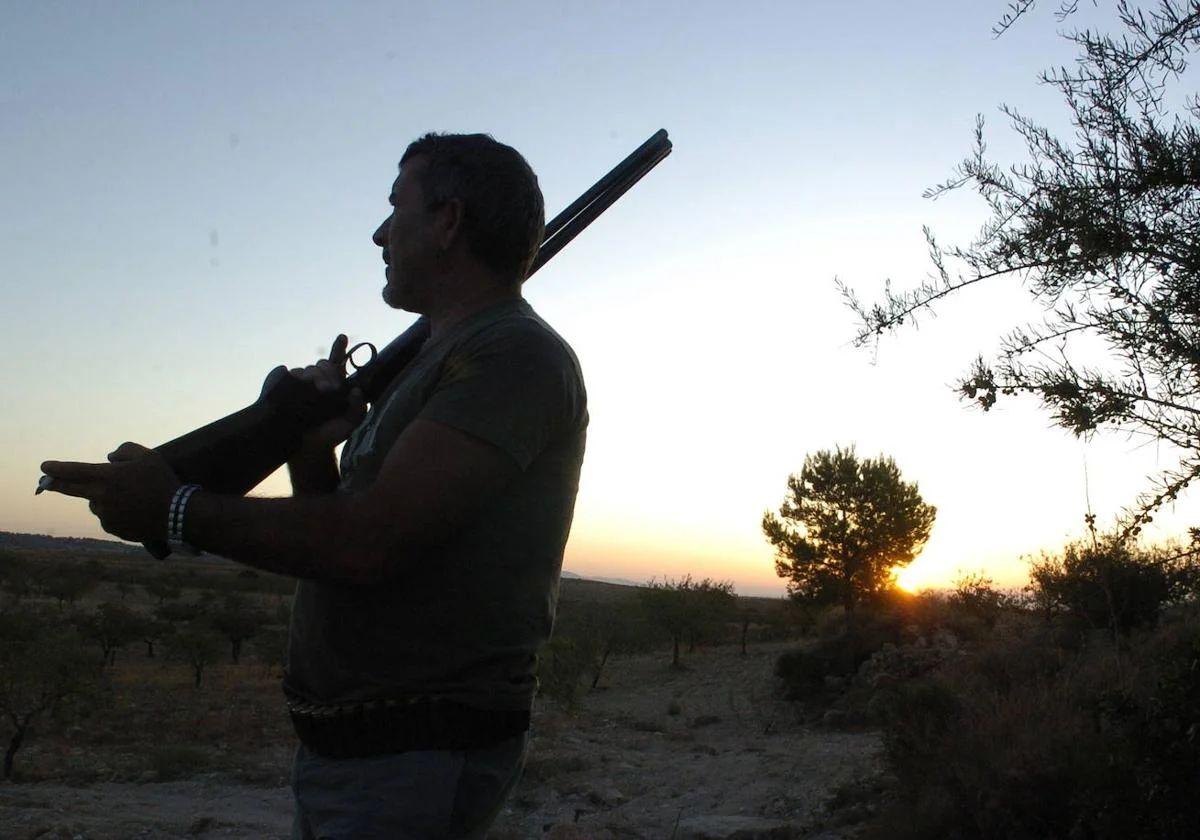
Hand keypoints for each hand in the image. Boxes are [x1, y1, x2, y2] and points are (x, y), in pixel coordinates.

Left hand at [40, 443, 180, 542]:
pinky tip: (134, 510)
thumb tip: (109, 458)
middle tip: (44, 483)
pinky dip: (115, 512)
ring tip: (129, 497)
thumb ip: (125, 450)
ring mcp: (106, 515)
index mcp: (107, 477)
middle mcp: (101, 497)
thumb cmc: (162, 481)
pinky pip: (108, 518)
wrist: (177, 514)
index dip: (57, 468)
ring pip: (96, 504)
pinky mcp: (114, 529)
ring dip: (102, 498)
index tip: (44, 467)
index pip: (74, 470)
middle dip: (56, 484)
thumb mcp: (148, 455)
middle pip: (72, 490)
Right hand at [288, 334, 366, 451]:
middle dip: (327, 372)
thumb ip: (358, 408)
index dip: (339, 348)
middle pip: (323, 364)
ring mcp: (301, 383)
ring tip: (315, 395)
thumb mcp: (350, 424)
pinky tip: (297, 392)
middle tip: (328, 388)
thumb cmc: (330, 436)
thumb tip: (356, 391)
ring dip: (313, 378)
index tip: (343, 336)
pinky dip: (296, 380)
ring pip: (308, 369)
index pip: (338, 363)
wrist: (305, 447)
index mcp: (335, 386)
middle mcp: (318, 382)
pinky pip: (292, 375)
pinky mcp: (287, 386)